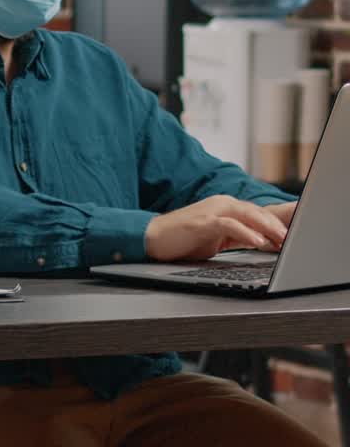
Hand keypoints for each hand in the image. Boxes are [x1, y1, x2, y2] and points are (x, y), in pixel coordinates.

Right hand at [144, 196, 291, 262]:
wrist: (153, 239)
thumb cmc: (183, 240)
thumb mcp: (216, 239)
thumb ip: (237, 237)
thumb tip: (260, 243)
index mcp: (226, 207)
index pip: (257, 213)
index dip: (276, 223)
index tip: (292, 235)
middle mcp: (222, 204)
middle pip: (257, 211)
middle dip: (277, 225)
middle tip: (293, 238)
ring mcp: (212, 210)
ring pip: (247, 214)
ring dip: (267, 227)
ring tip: (282, 239)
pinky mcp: (204, 221)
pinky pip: (230, 225)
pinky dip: (246, 233)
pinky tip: (258, 241)